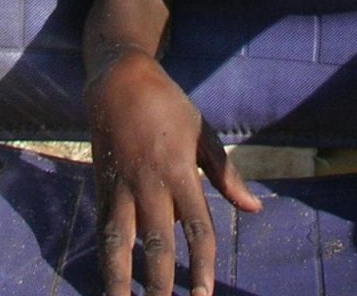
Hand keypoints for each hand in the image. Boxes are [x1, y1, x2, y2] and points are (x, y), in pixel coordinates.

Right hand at [86, 50, 259, 295]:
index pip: (196, 226)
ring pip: (119, 242)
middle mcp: (150, 183)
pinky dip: (107, 258)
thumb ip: (227, 175)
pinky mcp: (103, 187)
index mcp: (180, 171)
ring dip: (121, 280)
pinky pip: (104, 229)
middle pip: (157, 242)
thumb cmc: (169, 107)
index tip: (205, 295)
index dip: (202, 264)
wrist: (119, 82)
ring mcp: (122, 186)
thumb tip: (254, 209)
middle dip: (161, 282)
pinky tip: (111, 284)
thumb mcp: (203, 134)